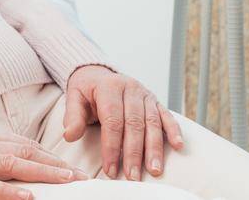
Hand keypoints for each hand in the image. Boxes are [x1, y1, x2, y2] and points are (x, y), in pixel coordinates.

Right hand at [0, 126, 86, 199]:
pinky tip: (28, 196)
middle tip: (81, 176)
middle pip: (25, 151)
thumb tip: (8, 162)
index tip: (69, 167)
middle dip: (55, 164)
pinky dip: (9, 190)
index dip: (48, 155)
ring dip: (43, 173)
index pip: (22, 143)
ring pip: (14, 164)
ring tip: (66, 182)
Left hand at [63, 65, 183, 180]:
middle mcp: (130, 89)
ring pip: (152, 123)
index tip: (110, 169)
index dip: (111, 147)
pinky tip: (179, 146)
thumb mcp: (74, 97)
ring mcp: (145, 94)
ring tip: (154, 170)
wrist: (98, 73)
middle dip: (134, 153)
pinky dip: (174, 131)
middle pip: (134, 125)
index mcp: (110, 87)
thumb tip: (70, 135)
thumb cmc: (87, 89)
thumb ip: (73, 116)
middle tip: (132, 176)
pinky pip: (167, 116)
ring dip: (154, 148)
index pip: (112, 121)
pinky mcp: (155, 100)